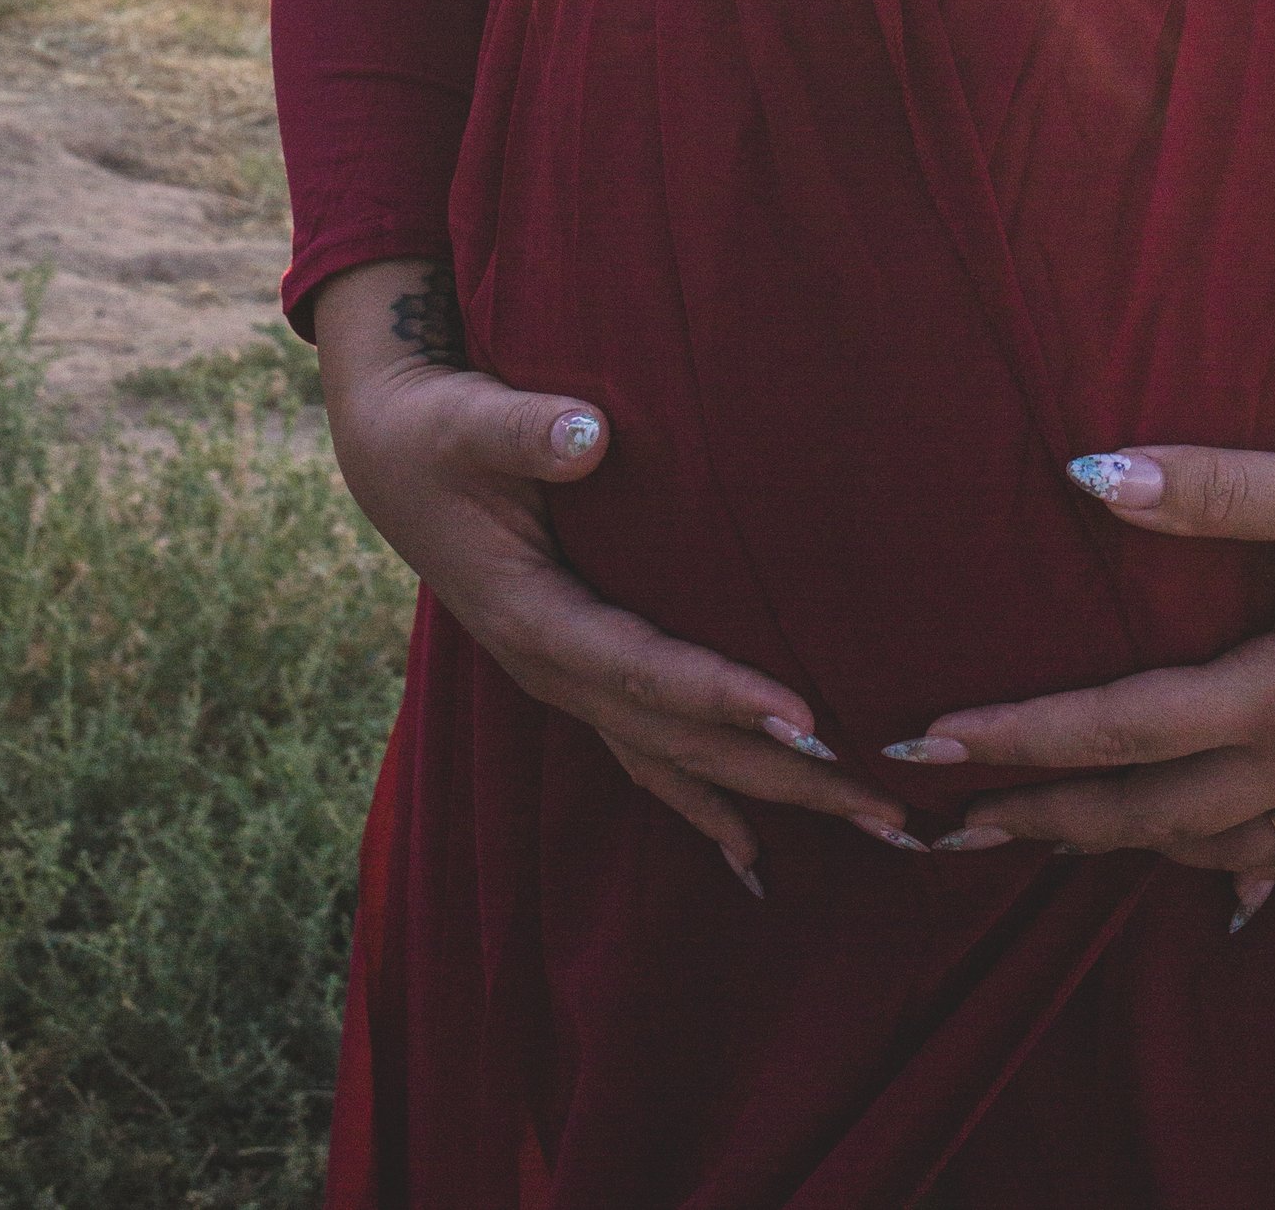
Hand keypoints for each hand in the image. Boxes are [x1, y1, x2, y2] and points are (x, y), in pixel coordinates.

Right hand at [312, 258, 920, 891]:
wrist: (390, 458)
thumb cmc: (437, 432)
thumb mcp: (466, 423)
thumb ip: (527, 430)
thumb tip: (587, 434)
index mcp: (532, 617)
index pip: (643, 669)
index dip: (722, 696)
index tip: (807, 719)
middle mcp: (553, 669)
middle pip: (679, 740)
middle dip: (784, 774)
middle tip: (884, 807)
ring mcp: (567, 680)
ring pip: (675, 761)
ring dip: (769, 796)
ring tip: (864, 828)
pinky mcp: (580, 673)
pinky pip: (649, 754)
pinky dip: (704, 801)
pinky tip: (753, 852)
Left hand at [892, 427, 1274, 928]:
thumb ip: (1214, 489)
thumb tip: (1083, 473)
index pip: (1119, 730)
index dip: (1015, 740)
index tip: (924, 746)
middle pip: (1146, 815)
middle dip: (1038, 820)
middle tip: (943, 827)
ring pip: (1209, 844)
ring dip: (1119, 846)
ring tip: (1045, 838)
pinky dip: (1223, 863)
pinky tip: (1209, 876)